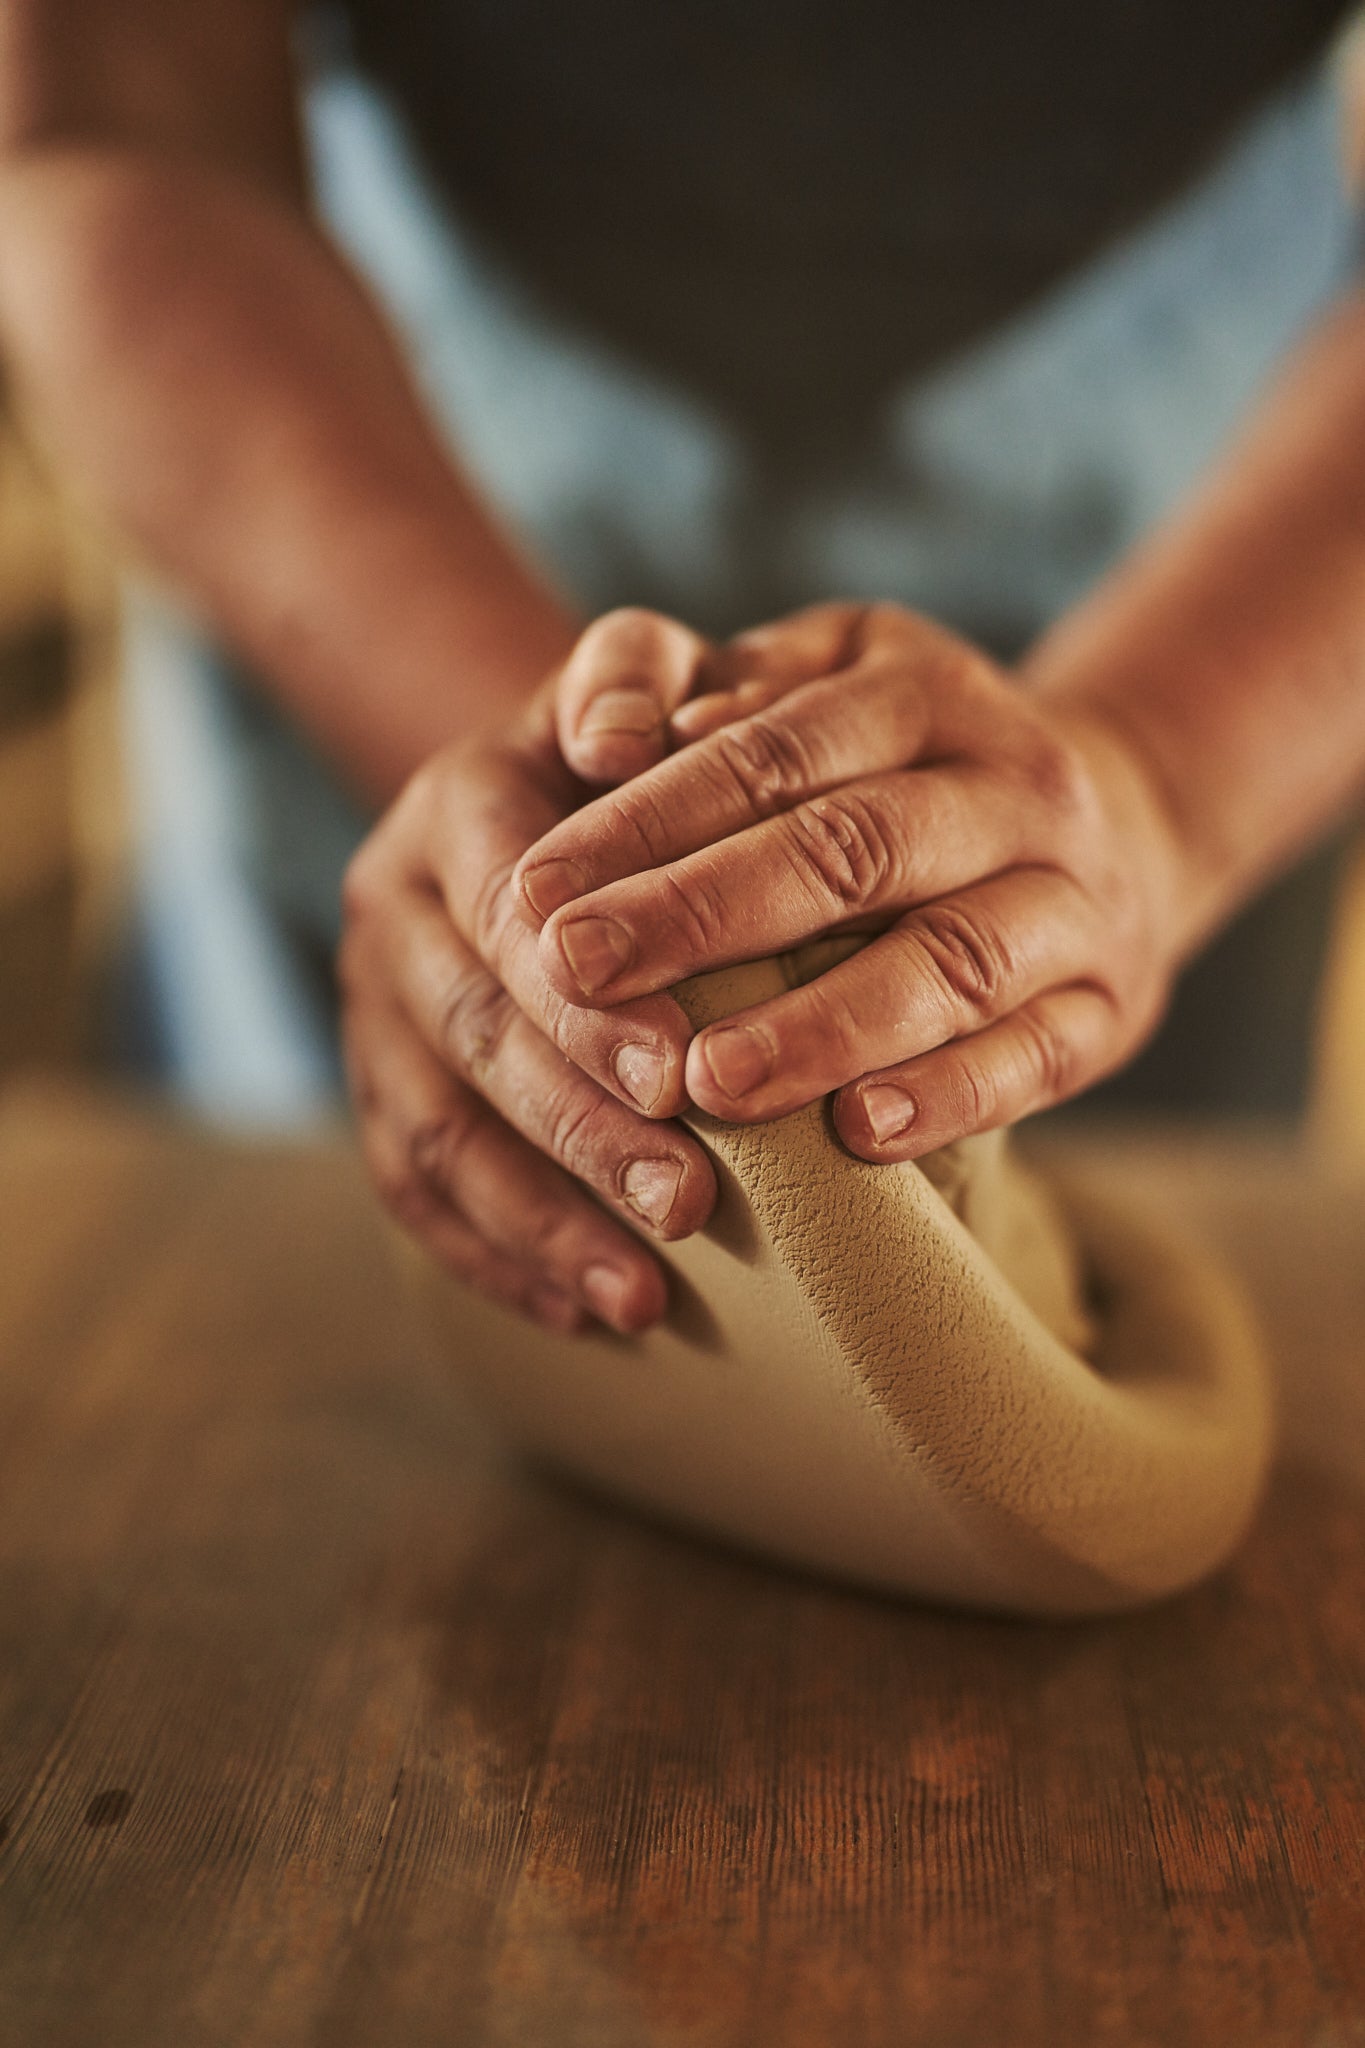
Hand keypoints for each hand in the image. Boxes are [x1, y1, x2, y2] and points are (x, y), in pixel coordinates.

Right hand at [339, 647, 720, 1335]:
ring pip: (439, 1130)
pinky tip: (583, 1314)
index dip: (589, 1001)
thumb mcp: (632, 678)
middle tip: (690, 1205)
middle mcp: (394, 908)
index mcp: (457, 804)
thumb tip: (629, 733)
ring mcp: (371, 1009)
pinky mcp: (374, 1088)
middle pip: (476, 1034)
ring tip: (644, 1298)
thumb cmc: (622, 756)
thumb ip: (636, 674)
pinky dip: (496, 1258)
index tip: (685, 1077)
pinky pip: (415, 1190)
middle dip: (581, 1128)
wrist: (529, 800)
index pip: (514, 910)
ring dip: (542, 1220)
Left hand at [513, 602, 1192, 1158]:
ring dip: (826, 1026)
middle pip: (856, 848)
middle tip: (576, 975)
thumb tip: (610, 736)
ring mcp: (1076, 898)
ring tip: (708, 1083)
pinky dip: (952, 1097)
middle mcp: (1017, 784)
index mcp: (923, 689)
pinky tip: (858, 1136)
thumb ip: (690, 679)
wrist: (1117, 822)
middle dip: (706, 914)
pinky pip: (1038, 1055)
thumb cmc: (898, 764)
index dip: (649, 820)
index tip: (538, 895)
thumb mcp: (810, 678)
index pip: (773, 751)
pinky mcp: (1111, 1006)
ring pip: (954, 960)